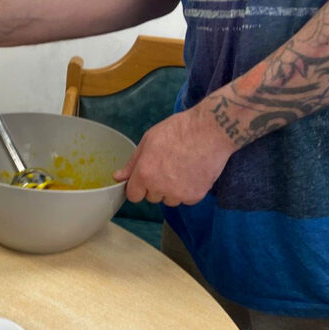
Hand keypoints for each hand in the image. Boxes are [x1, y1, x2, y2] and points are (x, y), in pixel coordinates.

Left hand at [114, 106, 234, 206]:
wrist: (211, 130)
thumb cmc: (179, 130)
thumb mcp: (149, 139)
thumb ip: (133, 162)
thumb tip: (118, 177)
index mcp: (145, 173)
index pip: (133, 195)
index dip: (138, 187)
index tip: (145, 179)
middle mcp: (160, 187)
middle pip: (152, 197)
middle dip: (156, 186)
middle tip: (168, 165)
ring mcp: (179, 193)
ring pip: (170, 200)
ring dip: (173, 189)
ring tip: (182, 167)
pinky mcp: (196, 196)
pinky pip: (187, 199)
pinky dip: (189, 190)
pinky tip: (193, 171)